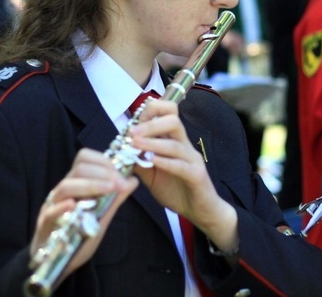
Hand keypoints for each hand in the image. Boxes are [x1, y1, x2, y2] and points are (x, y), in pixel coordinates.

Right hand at [30, 148, 137, 278]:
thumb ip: (115, 198)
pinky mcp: (45, 223)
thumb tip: (132, 180)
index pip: (85, 159)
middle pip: (77, 169)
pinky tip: (74, 206)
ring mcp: (52, 205)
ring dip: (89, 185)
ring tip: (109, 189)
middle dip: (102, 172)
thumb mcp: (101, 215)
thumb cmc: (77, 233)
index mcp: (76, 184)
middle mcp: (63, 191)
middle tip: (119, 183)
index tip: (121, 174)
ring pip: (66, 186)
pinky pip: (50, 211)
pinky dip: (62, 206)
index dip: (104, 161)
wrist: (53, 259)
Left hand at [130, 99, 238, 252]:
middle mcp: (185, 145)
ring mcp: (192, 159)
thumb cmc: (176, 190)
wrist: (200, 210)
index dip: (152, 111)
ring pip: (175, 144)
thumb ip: (139, 162)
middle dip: (151, 124)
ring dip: (153, 143)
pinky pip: (181, 166)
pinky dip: (166, 162)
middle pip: (173, 120)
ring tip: (135, 144)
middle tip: (132, 133)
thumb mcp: (151, 175)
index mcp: (174, 141)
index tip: (134, 122)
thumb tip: (121, 151)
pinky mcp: (196, 175)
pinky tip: (153, 161)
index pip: (169, 113)